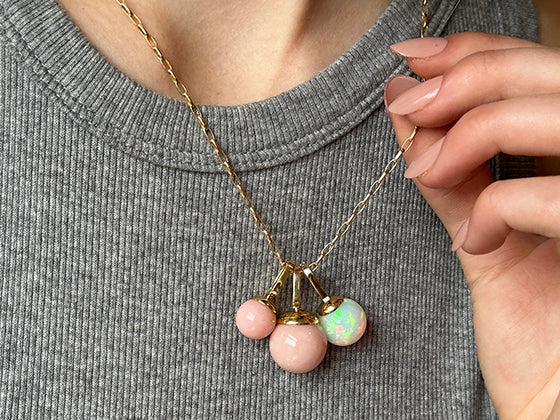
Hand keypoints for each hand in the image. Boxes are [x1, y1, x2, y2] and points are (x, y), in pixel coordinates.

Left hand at [385, 32, 559, 418]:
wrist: (554, 401)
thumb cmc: (530, 324)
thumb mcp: (483, 232)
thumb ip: (451, 171)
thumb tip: (404, 102)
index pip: (543, 70)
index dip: (481, 51)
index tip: (413, 59)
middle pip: (555, 75)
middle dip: (470, 77)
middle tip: (408, 100)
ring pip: (558, 119)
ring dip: (475, 130)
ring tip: (427, 168)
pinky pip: (557, 196)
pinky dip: (499, 205)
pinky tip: (474, 241)